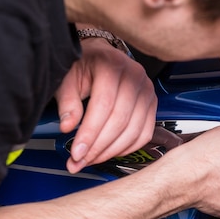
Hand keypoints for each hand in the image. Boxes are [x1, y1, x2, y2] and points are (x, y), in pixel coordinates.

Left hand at [54, 38, 157, 172]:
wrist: (102, 56)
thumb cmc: (84, 64)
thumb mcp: (68, 77)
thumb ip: (67, 101)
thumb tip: (68, 127)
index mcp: (113, 65)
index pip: (104, 106)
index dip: (90, 133)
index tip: (76, 152)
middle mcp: (136, 77)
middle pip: (120, 121)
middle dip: (98, 147)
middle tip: (80, 162)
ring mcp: (147, 91)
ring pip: (133, 131)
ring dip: (111, 151)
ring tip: (91, 160)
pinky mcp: (152, 104)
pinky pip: (144, 134)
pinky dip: (127, 148)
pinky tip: (110, 153)